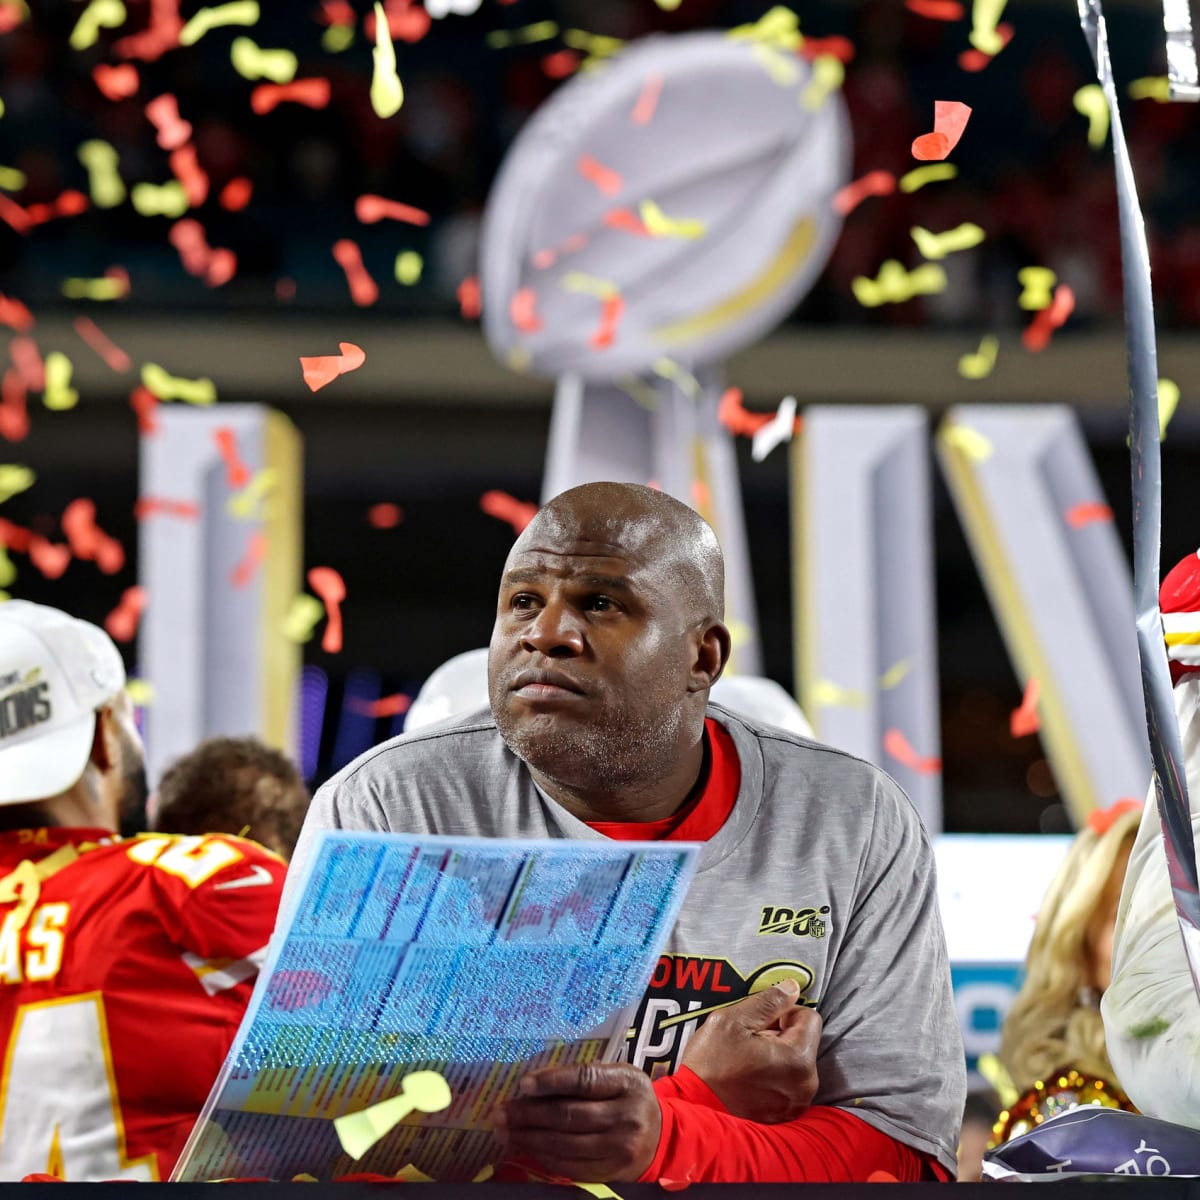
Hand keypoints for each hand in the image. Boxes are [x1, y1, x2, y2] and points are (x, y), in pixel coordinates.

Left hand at [495, 1062, 661, 1181]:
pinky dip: (543, 1156)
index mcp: (628, 1083)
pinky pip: (570, 1166)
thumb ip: (587, 1077)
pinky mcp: (612, 1173)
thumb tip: (536, 1083)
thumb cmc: (630, 1098)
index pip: (585, 1080)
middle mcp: (626, 1116)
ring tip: (505, 1131)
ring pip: (564, 1144)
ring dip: (529, 1138)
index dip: (552, 1081)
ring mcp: (619, 1148)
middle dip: (529, 1114)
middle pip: (569, 1115)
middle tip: (501, 1112)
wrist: (662, 1138)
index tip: (523, 1084)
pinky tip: (527, 1147)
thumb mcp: (619, 1077)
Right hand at [680, 979, 821, 1122]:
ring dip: (776, 1054)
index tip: (761, 1021)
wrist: (693, 1108)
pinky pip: (787, 1083)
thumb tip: (792, 988)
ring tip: (746, 1059)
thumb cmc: (710, 1066)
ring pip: (795, 1061)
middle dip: (780, 1034)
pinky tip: (748, 1076)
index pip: (810, 1018)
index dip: (784, 1012)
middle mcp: (804, 1086)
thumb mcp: (733, 1020)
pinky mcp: (783, 1116)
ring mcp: (794, 1104)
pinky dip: (773, 1075)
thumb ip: (768, 1001)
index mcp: (798, 1060)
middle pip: (803, 1040)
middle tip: (749, 1040)